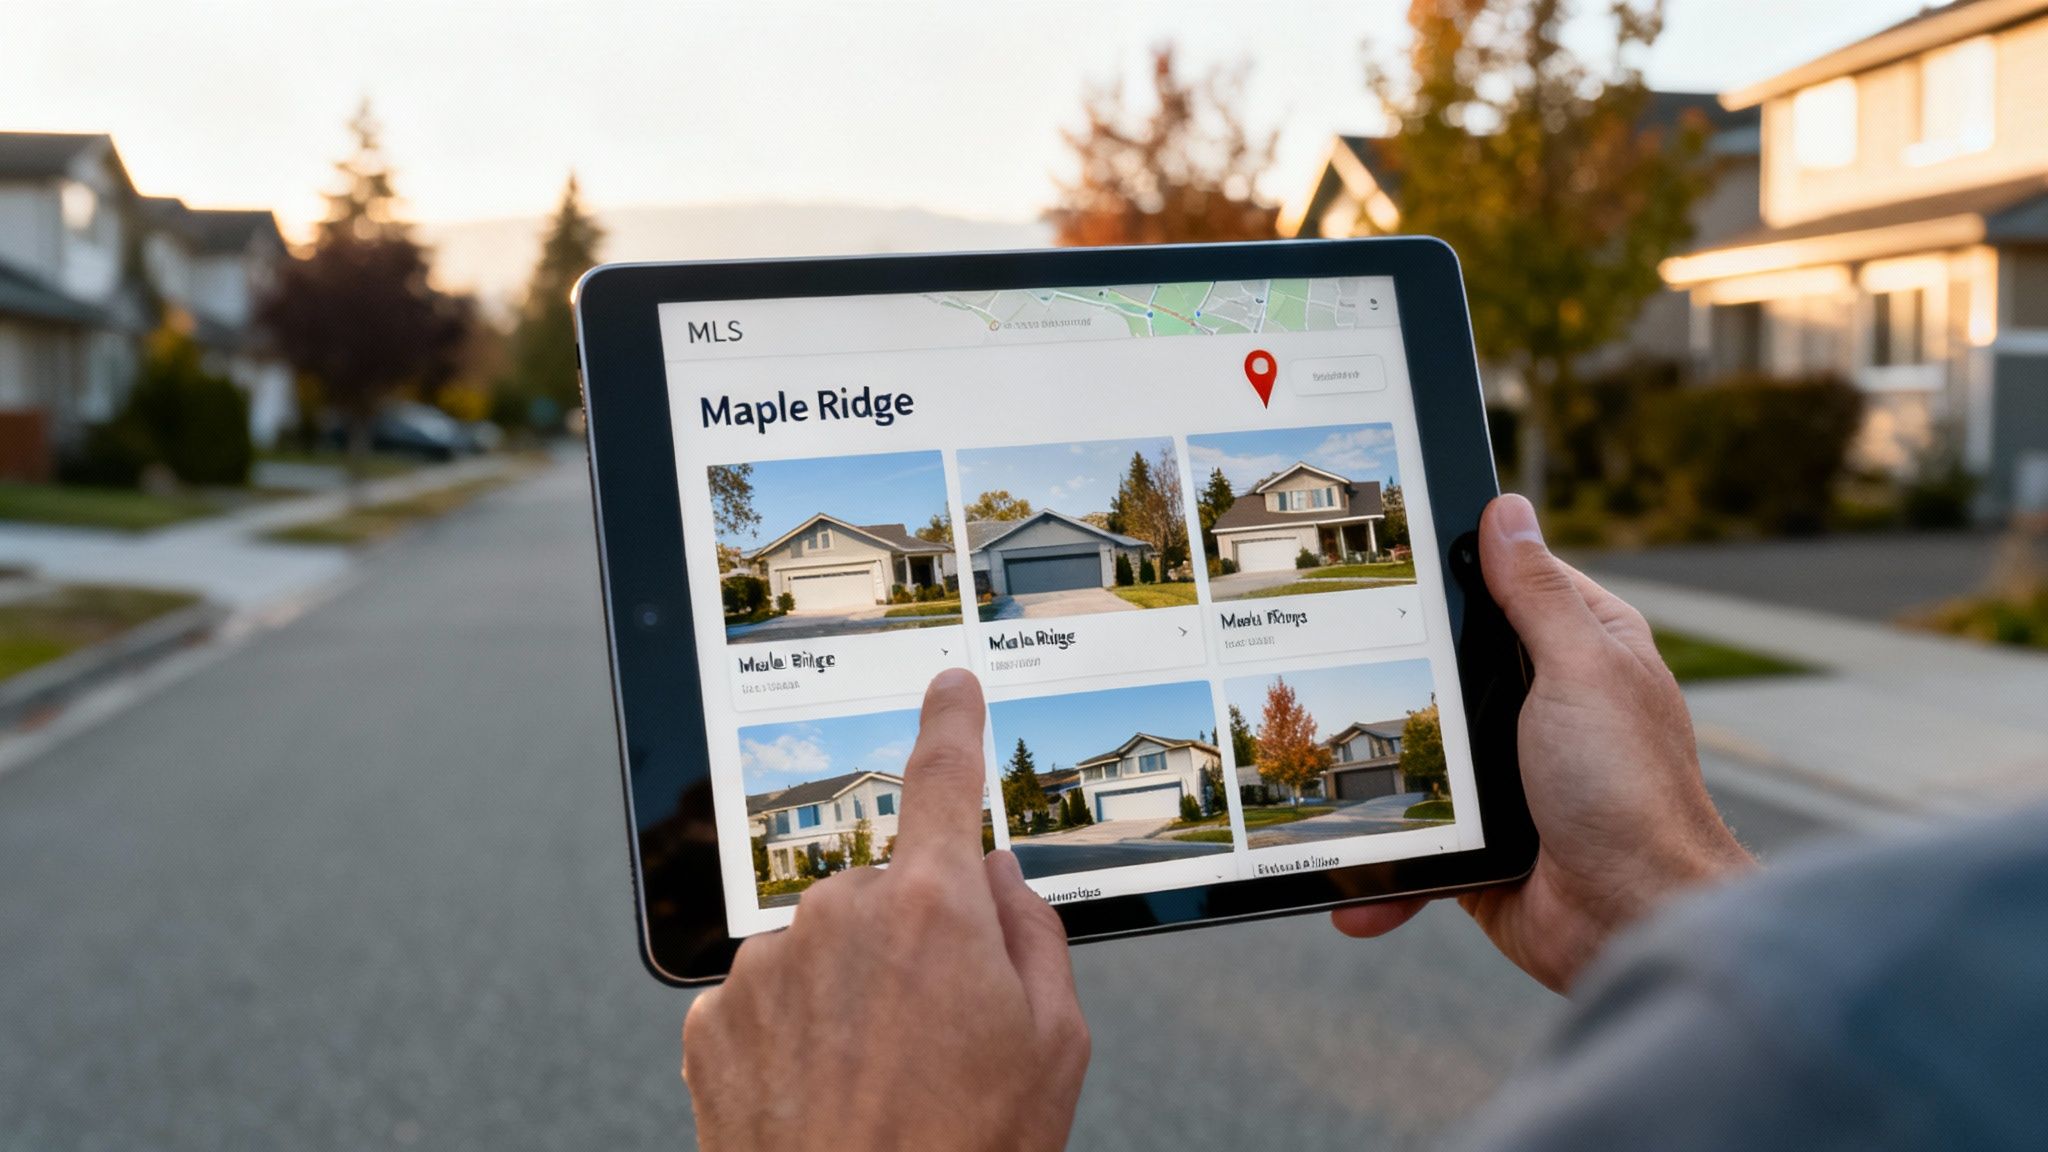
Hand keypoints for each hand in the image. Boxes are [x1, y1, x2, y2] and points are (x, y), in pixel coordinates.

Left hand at [682, 668, 1089, 1151]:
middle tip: (937, 1032)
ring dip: (846, 989)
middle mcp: (837, 917)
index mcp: (932, 910)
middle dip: (909, 938)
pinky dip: (793, 1032)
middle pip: (883, 889)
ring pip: (820, 944)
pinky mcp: (712, 1020)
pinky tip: (824, 1092)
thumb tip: (1000, 882)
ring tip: (878, 1079)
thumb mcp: (1055, 1047)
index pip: (944, 781)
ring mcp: (765, 967)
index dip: (952, 724)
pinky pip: (764, 996)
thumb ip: (1034, 937)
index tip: (950, 685)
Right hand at [1332, 494, 1752, 992]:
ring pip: (1425, 753)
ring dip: (1377, 780)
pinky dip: (1384, 871)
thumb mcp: (1581, 669)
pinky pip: (1417, 842)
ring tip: (1323, 778)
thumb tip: (1507, 511)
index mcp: (1584, 648)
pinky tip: (1351, 891)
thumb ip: (1536, 595)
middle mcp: (1548, 705)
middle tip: (1321, 656)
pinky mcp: (1484, 839)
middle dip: (1393, 674)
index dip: (1455, 567)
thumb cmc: (1630, 790)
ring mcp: (1513, 773)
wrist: (1635, 922)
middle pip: (1450, 664)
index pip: (1511, 582)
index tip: (1384, 554)